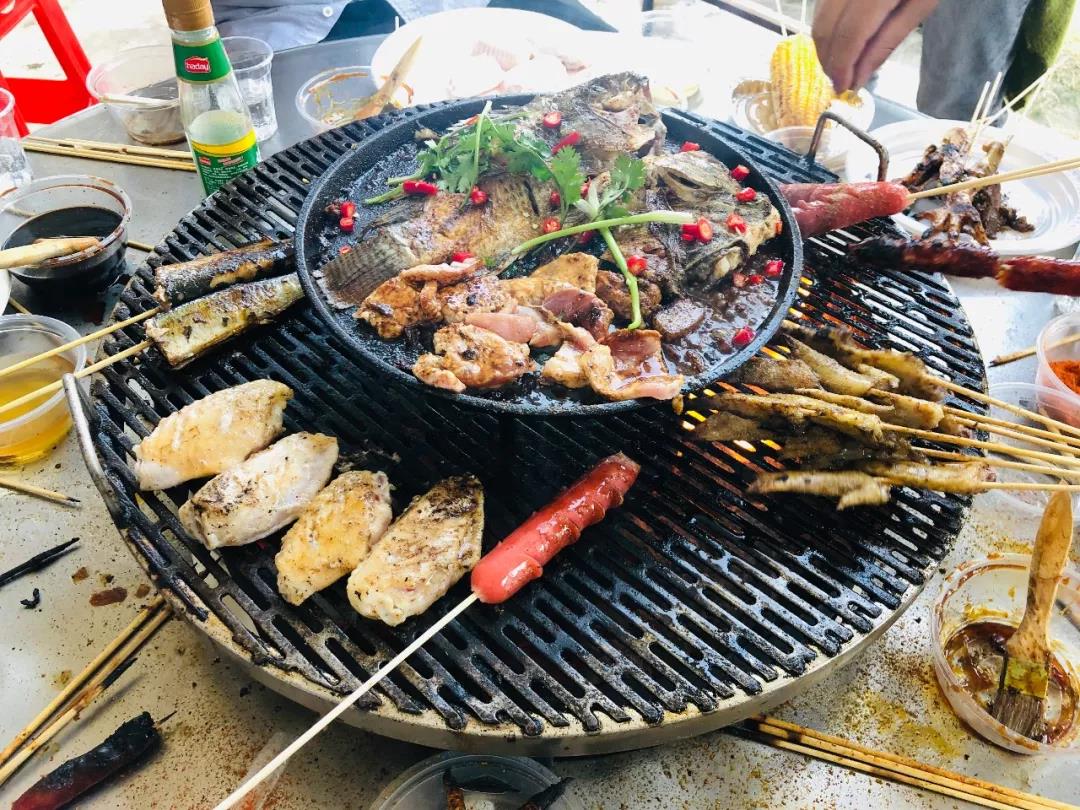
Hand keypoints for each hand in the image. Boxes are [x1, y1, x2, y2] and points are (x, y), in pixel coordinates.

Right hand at [812, 0, 939, 91]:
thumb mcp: (921, 5)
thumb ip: (887, 42)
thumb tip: (858, 78)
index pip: (849, 35)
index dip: (843, 65)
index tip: (844, 88)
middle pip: (826, 28)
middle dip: (829, 60)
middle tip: (840, 80)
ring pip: (818, 18)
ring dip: (825, 47)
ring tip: (841, 64)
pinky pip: (822, 6)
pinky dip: (827, 28)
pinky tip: (840, 40)